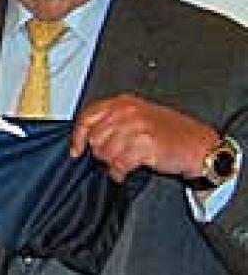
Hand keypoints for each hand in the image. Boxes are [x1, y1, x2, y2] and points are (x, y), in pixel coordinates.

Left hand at [70, 94, 217, 181]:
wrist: (199, 146)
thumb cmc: (172, 133)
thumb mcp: (139, 117)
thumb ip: (113, 121)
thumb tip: (87, 137)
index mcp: (124, 103)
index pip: (88, 117)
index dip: (78, 136)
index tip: (76, 150)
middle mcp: (128, 112)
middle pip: (95, 139)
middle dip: (101, 153)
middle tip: (116, 157)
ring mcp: (136, 128)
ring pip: (105, 153)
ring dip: (112, 163)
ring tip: (126, 162)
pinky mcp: (144, 145)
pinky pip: (119, 164)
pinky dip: (120, 172)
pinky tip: (127, 171)